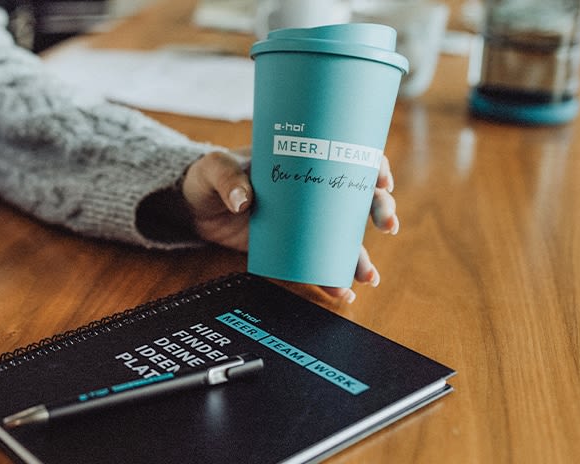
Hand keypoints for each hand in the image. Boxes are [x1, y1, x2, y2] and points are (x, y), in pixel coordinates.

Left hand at [181, 149, 398, 303]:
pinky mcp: (290, 246)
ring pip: (344, 236)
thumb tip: (244, 200)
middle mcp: (310, 190)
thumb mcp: (214, 168)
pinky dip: (330, 276)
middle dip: (379, 211)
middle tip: (386, 226)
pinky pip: (317, 261)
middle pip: (357, 197)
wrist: (192, 207)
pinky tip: (341, 290)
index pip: (347, 155)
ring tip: (366, 276)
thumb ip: (227, 178)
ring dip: (360, 256)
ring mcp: (303, 220)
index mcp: (301, 159)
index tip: (381, 180)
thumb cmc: (207, 177)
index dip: (372, 165)